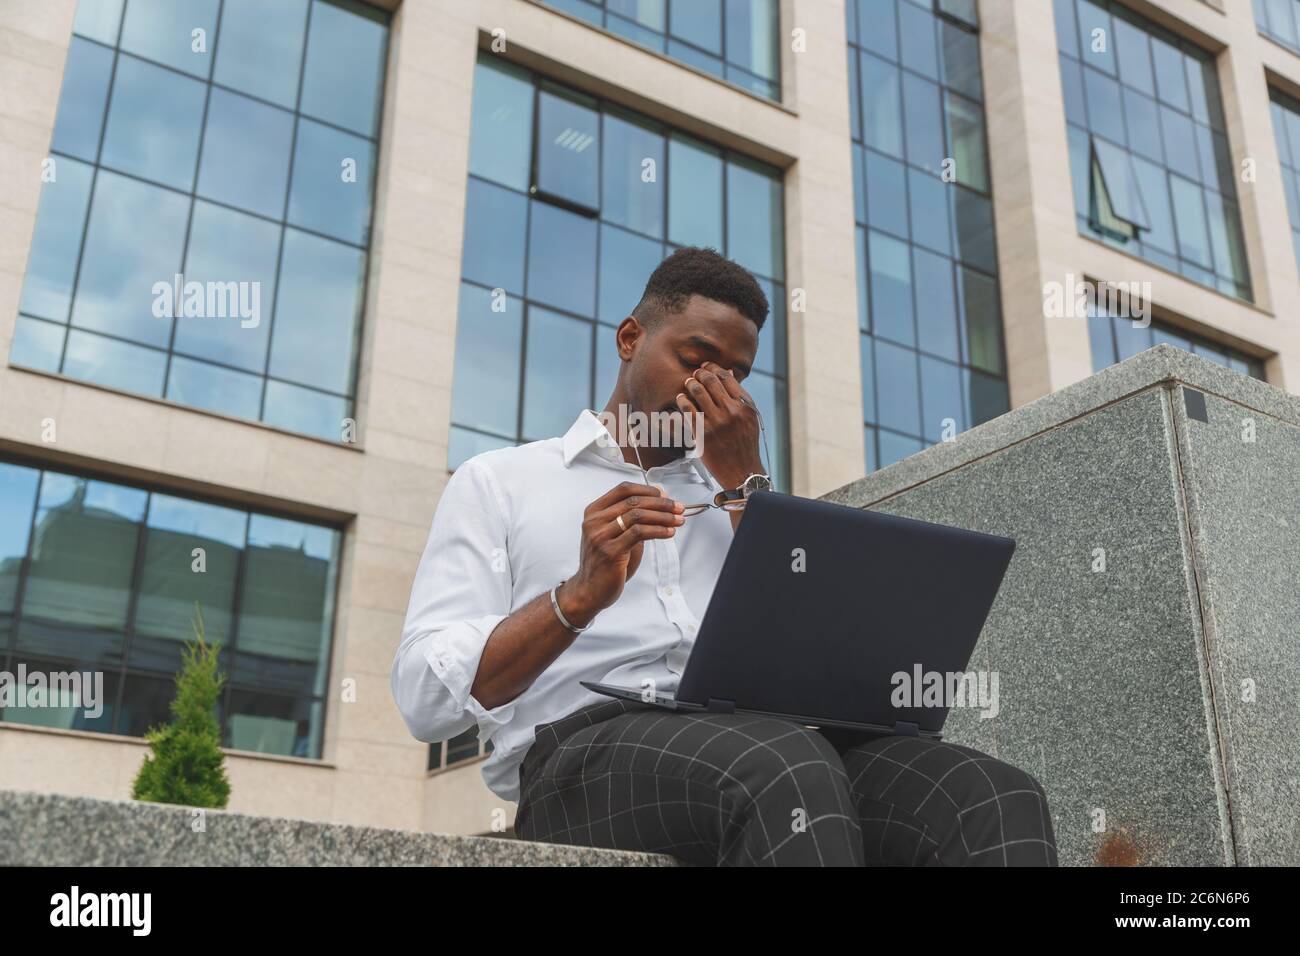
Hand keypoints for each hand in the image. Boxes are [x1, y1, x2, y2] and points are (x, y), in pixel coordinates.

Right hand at [559, 482, 684, 625]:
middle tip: (679, 507)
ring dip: (663, 516)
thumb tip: (659, 504)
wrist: (588, 590)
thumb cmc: (605, 562)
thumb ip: (630, 520)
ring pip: (638, 515)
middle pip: (633, 501)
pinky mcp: (610, 551)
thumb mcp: (615, 534)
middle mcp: (594, 521)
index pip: (623, 490)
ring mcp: (600, 536)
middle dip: (661, 503)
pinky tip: (669, 533)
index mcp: (594, 512)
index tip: (665, 495)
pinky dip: (658, 530)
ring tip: (678, 520)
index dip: (647, 490)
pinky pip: (639, 533)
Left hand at [676, 361, 764, 490]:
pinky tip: (681, 399)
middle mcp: (731, 412)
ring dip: (690, 384)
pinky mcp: (702, 433)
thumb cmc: (745, 445)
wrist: (742, 472)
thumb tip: (727, 373)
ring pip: (698, 392)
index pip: (727, 378)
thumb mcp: (751, 419)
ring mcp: (716, 422)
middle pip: (711, 381)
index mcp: (745, 406)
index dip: (714, 368)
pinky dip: (683, 401)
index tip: (707, 366)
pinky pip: (688, 410)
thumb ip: (740, 397)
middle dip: (700, 373)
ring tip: (688, 383)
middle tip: (695, 373)